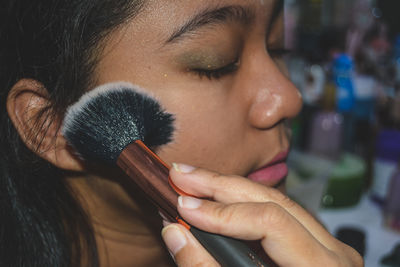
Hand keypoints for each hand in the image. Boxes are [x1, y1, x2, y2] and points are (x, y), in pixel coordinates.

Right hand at [161, 163, 362, 266]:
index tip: (183, 206)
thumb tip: (175, 232)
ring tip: (192, 179)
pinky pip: (276, 211)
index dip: (222, 214)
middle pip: (272, 200)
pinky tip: (217, 195)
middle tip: (181, 175)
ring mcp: (326, 245)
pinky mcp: (315, 243)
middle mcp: (332, 252)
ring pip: (274, 199)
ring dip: (228, 188)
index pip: (270, 222)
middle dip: (220, 186)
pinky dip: (242, 201)